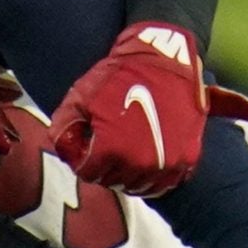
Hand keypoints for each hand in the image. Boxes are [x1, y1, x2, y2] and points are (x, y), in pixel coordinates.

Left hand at [47, 22, 209, 195]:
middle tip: (105, 149)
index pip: (89, 173)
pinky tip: (144, 163)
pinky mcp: (188, 158)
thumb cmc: (119, 76)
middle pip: (114, 182)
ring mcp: (168, 163)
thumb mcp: (81, 96)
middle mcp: (142, 163)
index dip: (83, 159)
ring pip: (140, 187)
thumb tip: (59, 149)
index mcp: (113, 149)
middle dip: (105, 167)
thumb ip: (63, 127)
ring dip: (129, 175)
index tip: (87, 146)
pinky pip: (166, 184)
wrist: (164, 60)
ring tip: (123, 156)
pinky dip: (154, 178)